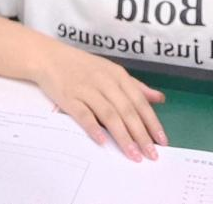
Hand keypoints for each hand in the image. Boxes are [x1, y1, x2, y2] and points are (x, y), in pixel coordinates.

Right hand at [33, 39, 166, 161]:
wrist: (50, 57)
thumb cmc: (83, 66)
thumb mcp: (111, 70)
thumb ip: (135, 86)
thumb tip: (159, 98)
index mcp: (117, 75)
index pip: (139, 101)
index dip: (151, 122)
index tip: (162, 142)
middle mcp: (104, 81)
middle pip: (126, 110)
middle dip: (141, 134)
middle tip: (151, 155)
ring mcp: (86, 89)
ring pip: (109, 114)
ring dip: (123, 136)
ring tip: (133, 155)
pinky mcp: (69, 98)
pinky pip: (83, 114)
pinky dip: (93, 128)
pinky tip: (103, 142)